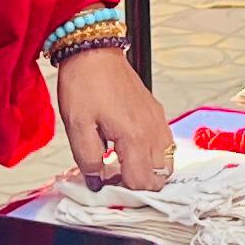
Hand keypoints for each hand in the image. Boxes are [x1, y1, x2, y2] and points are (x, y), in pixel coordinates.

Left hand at [53, 46, 173, 191]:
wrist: (94, 51)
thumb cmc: (84, 83)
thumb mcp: (76, 126)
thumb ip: (88, 159)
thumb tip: (96, 181)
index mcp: (134, 136)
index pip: (142, 182)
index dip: (125, 193)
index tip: (108, 189)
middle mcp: (152, 130)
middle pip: (160, 177)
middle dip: (140, 185)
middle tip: (116, 181)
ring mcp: (157, 121)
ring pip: (167, 163)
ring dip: (149, 172)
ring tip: (124, 168)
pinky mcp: (156, 112)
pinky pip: (166, 145)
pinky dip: (154, 156)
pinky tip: (133, 151)